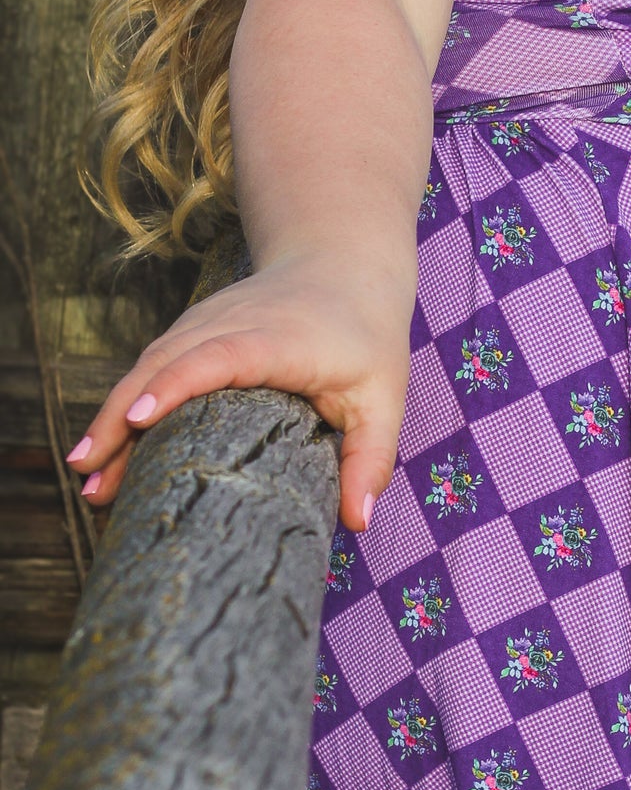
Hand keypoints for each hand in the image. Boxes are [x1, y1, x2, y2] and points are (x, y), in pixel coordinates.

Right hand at [66, 255, 414, 533]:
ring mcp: (204, 321)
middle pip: (164, 365)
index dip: (176, 386)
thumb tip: (359, 524)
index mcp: (277, 340)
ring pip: (147, 366)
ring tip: (88, 476)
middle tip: (90, 479)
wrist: (342, 265)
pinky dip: (125, 402)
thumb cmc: (365, 338)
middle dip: (121, 419)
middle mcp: (231, 323)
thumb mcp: (384, 398)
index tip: (137, 421)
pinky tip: (107, 447)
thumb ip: (371, 459)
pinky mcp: (191, 329)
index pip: (217, 358)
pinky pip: (151, 365)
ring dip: (112, 416)